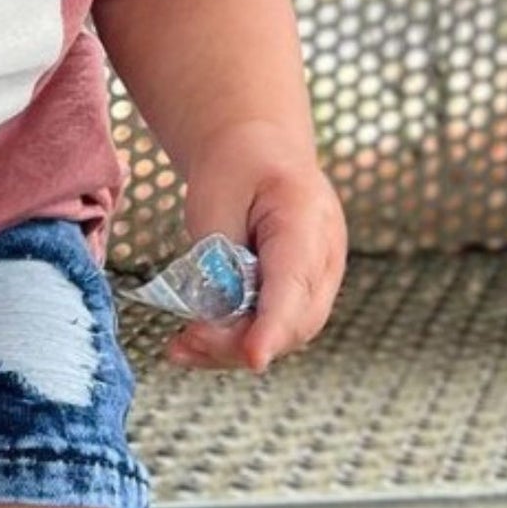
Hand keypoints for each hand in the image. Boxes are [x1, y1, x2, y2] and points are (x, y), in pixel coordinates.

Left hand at [168, 123, 346, 371]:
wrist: (257, 151)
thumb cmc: (234, 167)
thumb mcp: (215, 199)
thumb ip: (220, 257)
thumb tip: (216, 316)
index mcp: (308, 220)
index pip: (294, 284)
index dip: (274, 326)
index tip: (255, 356)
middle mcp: (325, 256)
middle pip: (295, 320)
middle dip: (242, 342)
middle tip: (188, 340)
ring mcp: (320, 278)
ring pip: (286, 332)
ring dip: (235, 349)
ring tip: (181, 349)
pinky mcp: (301, 294)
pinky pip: (275, 326)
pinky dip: (238, 340)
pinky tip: (193, 347)